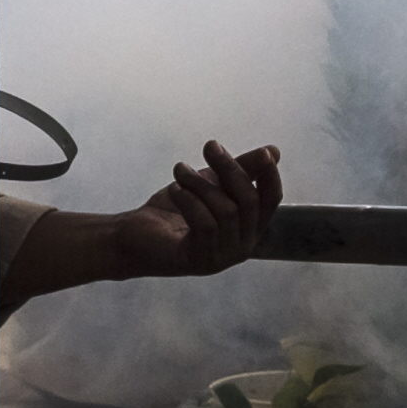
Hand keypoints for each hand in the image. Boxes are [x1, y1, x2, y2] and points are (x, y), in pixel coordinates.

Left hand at [102, 140, 281, 279]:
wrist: (133, 237)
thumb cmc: (174, 210)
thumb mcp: (210, 183)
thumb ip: (241, 169)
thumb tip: (274, 151)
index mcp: (249, 227)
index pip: (271, 199)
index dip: (270, 175)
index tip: (261, 152)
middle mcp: (242, 246)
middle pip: (250, 201)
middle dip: (230, 169)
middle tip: (210, 146)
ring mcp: (223, 257)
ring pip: (226, 211)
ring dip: (201, 183)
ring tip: (180, 169)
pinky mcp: (200, 261)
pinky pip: (206, 225)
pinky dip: (190, 200)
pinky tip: (175, 188)